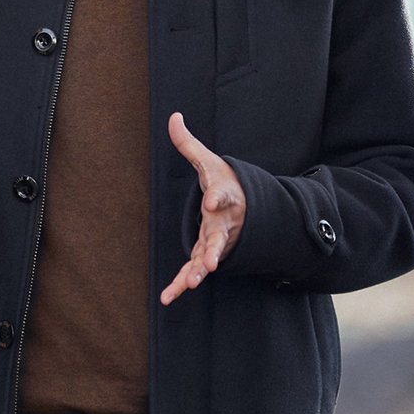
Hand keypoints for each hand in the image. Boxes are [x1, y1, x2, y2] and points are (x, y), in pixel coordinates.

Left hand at [159, 113, 246, 304]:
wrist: (246, 204)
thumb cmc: (224, 181)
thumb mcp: (208, 161)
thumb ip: (188, 144)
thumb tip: (173, 116)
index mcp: (223, 196)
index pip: (221, 194)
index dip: (216, 196)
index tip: (211, 200)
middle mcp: (223, 221)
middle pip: (220, 236)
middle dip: (216, 249)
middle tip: (212, 262)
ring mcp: (217, 240)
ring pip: (209, 258)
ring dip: (201, 271)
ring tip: (193, 283)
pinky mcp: (208, 253)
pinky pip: (194, 270)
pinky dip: (181, 284)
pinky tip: (167, 298)